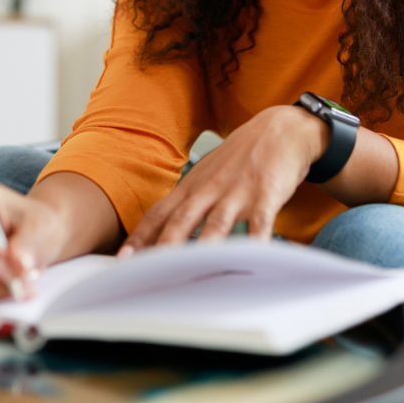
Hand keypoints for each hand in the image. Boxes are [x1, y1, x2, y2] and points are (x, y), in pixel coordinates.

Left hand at [119, 105, 327, 252]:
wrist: (280, 129)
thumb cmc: (240, 159)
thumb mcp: (207, 177)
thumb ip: (189, 204)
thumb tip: (168, 235)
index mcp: (192, 187)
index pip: (159, 214)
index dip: (140, 237)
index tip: (123, 259)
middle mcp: (209, 190)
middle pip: (180, 220)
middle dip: (162, 247)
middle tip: (147, 271)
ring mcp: (236, 192)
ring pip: (215, 224)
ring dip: (202, 248)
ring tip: (190, 272)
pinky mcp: (266, 194)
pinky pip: (260, 222)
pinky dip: (256, 241)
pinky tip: (252, 258)